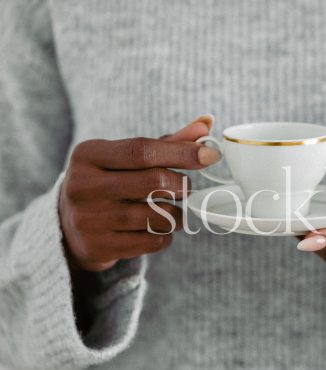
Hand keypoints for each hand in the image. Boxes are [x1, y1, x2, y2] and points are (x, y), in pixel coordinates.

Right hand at [59, 115, 219, 271]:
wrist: (69, 227)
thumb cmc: (111, 182)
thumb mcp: (128, 158)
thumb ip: (168, 142)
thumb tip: (206, 123)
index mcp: (88, 154)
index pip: (141, 150)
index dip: (181, 152)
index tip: (211, 154)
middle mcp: (82, 185)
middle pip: (154, 181)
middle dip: (181, 185)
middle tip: (185, 187)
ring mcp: (88, 219)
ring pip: (157, 216)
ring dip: (176, 214)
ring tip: (171, 211)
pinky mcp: (98, 246)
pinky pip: (153, 241)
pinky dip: (166, 235)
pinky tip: (158, 228)